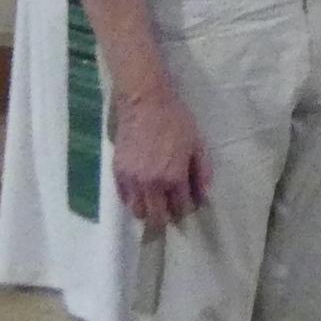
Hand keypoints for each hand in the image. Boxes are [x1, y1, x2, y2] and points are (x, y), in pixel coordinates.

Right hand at [111, 87, 208, 231]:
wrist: (145, 103)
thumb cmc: (175, 120)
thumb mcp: (197, 143)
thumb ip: (202, 171)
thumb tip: (203, 194)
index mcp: (173, 177)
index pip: (180, 207)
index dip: (187, 209)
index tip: (189, 204)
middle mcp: (151, 184)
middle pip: (157, 217)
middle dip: (167, 216)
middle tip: (172, 209)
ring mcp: (132, 180)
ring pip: (138, 211)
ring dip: (149, 211)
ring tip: (157, 202)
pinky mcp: (117, 173)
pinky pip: (124, 198)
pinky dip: (134, 200)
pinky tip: (143, 192)